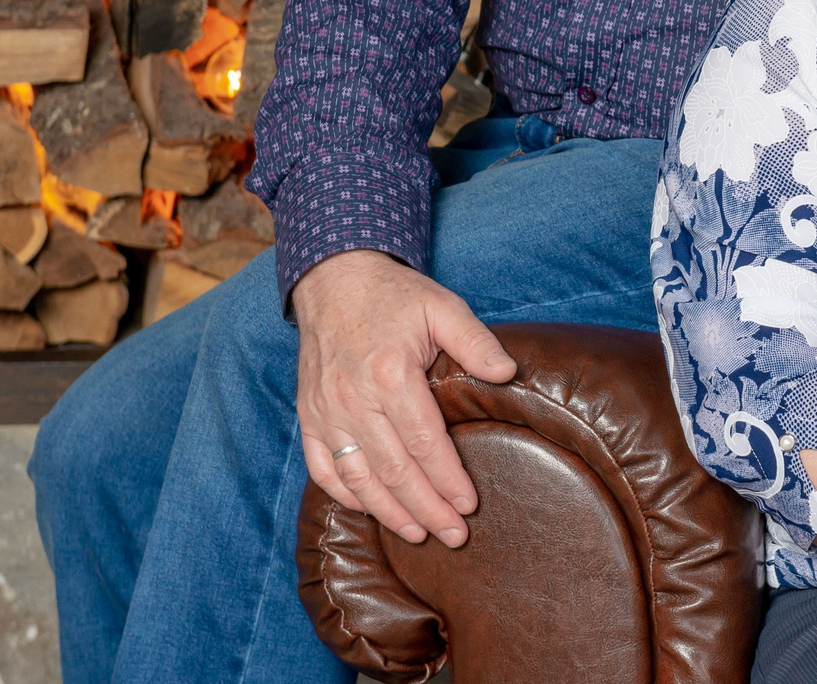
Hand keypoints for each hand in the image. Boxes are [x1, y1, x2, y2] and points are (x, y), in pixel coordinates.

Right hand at [291, 248, 517, 547]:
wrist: (334, 280)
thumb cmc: (394, 295)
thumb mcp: (442, 306)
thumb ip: (475, 342)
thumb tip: (507, 374)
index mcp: (390, 372)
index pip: (424, 442)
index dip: (447, 479)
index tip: (469, 505)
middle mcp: (353, 398)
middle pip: (394, 470)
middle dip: (427, 509)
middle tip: (454, 537)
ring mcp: (326, 411)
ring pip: (358, 477)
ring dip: (388, 512)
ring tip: (418, 534)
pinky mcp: (309, 416)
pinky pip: (323, 467)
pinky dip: (346, 495)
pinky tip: (371, 510)